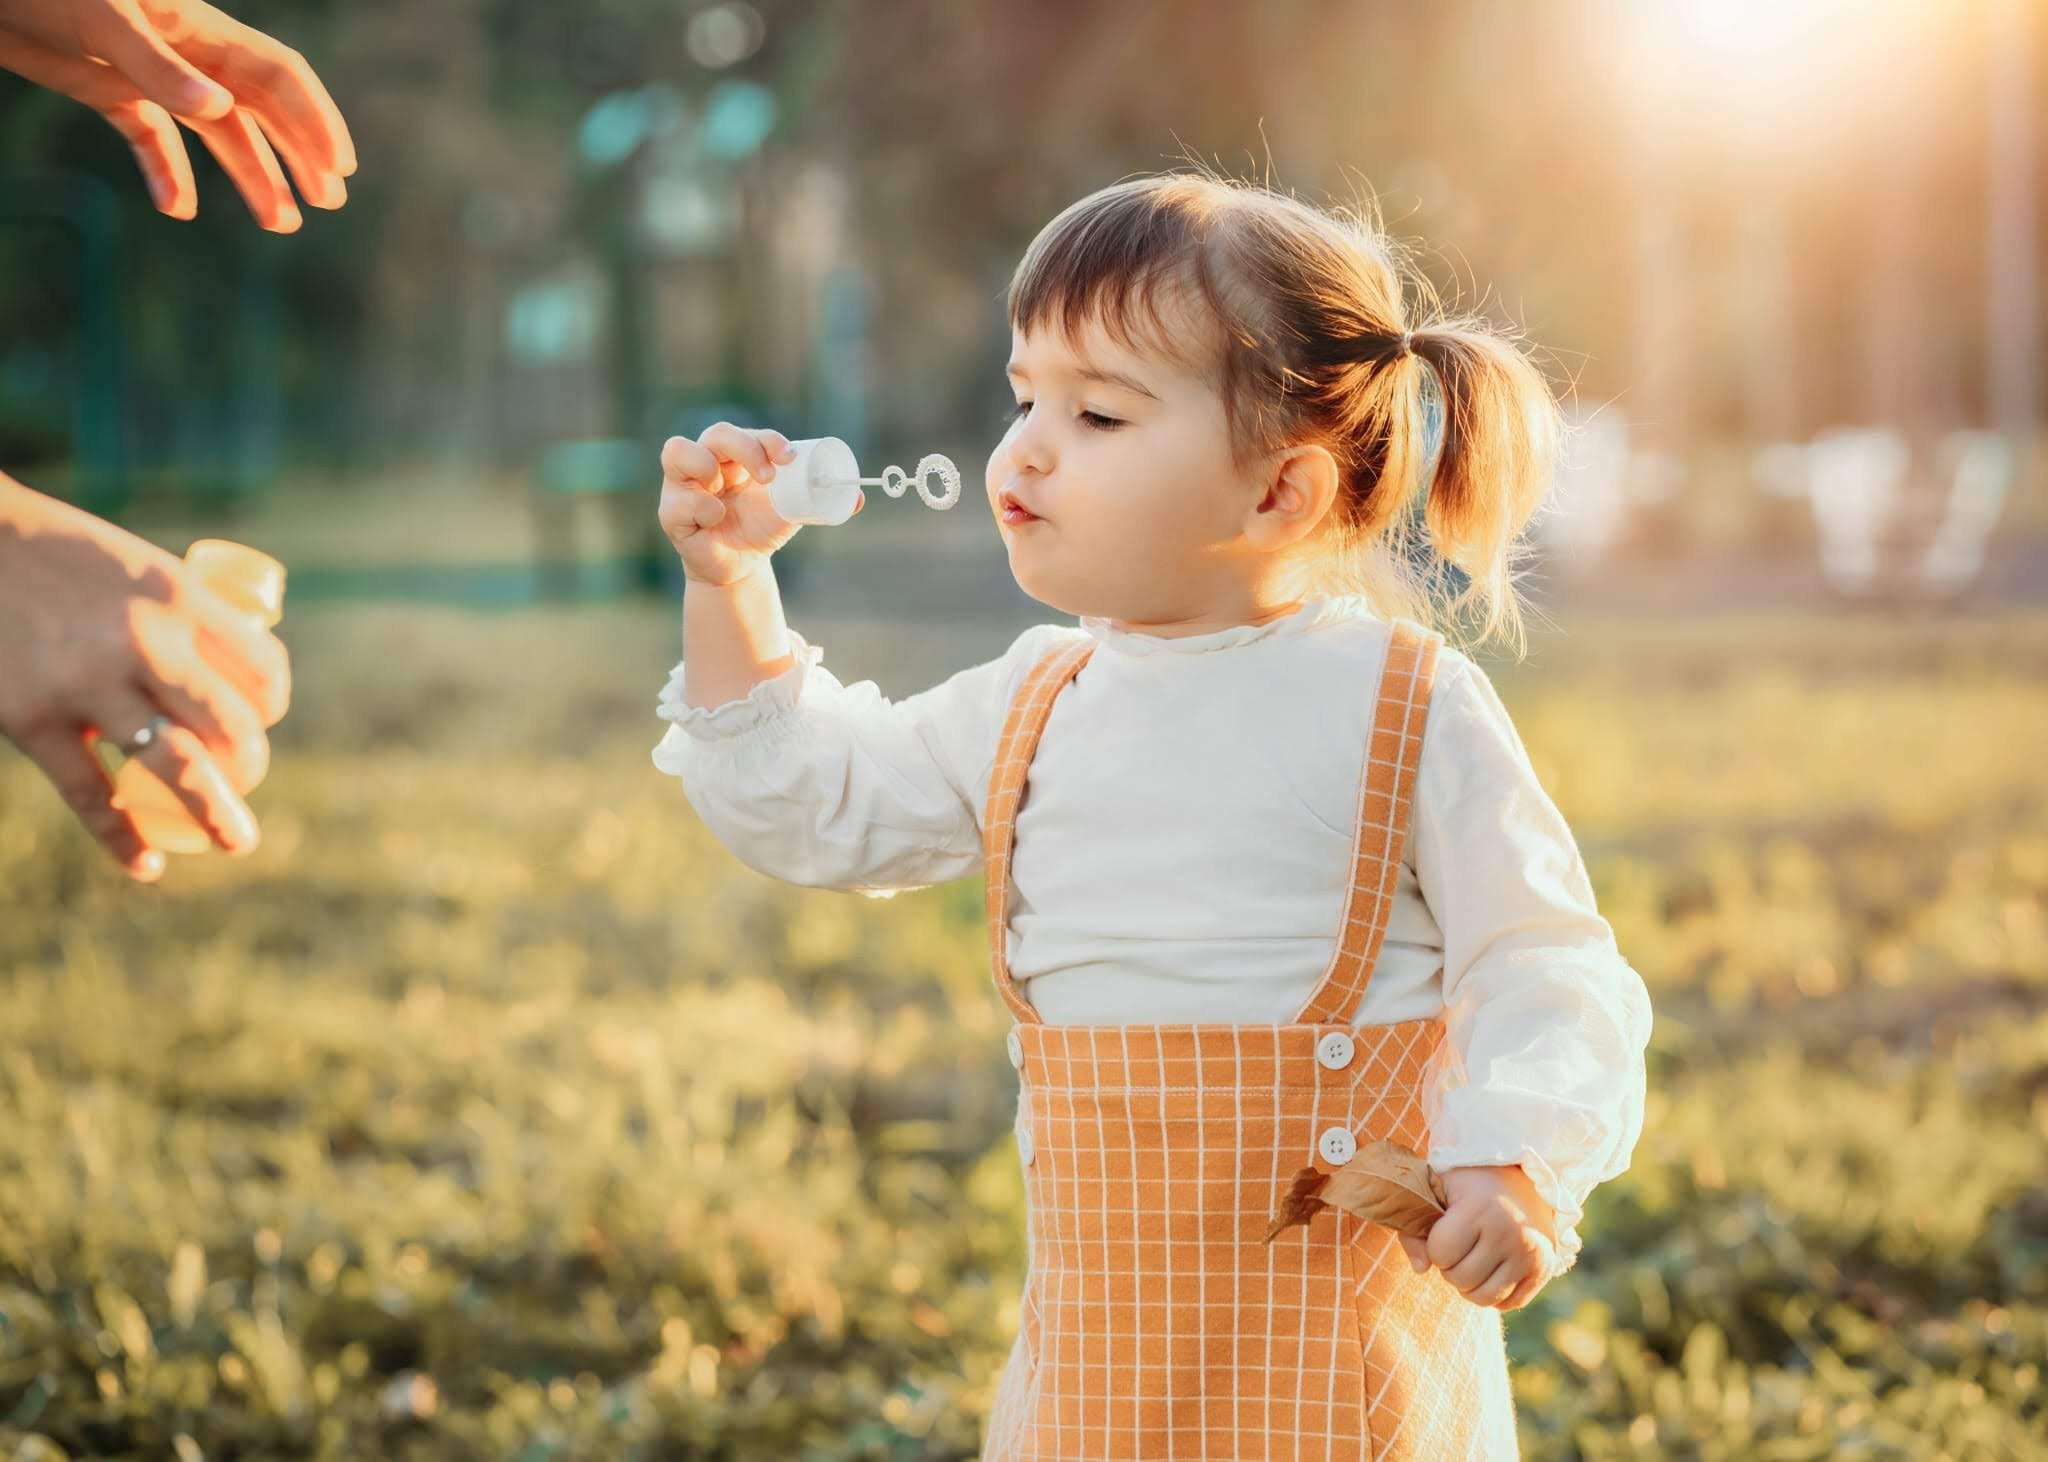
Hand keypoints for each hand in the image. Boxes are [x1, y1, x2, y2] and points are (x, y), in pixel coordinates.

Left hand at [0, 0, 354, 230]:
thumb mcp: (101, 21)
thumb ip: (160, 67)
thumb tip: (221, 109)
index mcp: (197, 28)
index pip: (277, 77)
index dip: (313, 121)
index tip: (337, 170)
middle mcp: (184, 52)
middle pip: (260, 107)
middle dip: (298, 154)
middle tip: (327, 202)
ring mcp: (148, 72)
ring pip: (216, 131)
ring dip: (251, 176)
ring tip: (279, 224)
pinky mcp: (108, 89)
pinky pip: (151, 138)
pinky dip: (168, 173)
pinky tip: (177, 207)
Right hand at [0, 474, 289, 879]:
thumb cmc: (57, 555)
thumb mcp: (135, 567)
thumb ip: (177, 614)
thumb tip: (223, 670)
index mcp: (178, 596)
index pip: (262, 670)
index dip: (270, 702)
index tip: (261, 716)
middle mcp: (143, 641)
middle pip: (231, 726)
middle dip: (250, 764)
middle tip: (245, 780)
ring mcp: (86, 684)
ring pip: (178, 767)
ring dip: (218, 814)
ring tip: (238, 840)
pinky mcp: (30, 719)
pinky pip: (91, 795)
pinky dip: (124, 838)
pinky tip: (148, 866)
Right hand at [658, 423, 862, 587]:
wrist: (741, 565)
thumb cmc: (761, 526)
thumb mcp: (793, 511)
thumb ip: (821, 501)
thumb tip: (861, 499)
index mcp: (734, 453)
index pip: (746, 432)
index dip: (768, 439)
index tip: (790, 457)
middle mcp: (705, 460)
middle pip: (716, 433)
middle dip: (745, 448)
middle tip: (769, 476)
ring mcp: (682, 484)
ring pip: (677, 451)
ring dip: (706, 467)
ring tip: (725, 492)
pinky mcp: (670, 513)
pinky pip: (677, 502)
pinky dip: (701, 509)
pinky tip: (715, 519)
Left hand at [1396, 1164, 1556, 1311]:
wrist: (1520, 1178)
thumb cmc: (1469, 1187)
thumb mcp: (1436, 1192)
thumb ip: (1416, 1229)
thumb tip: (1420, 1269)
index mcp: (1480, 1209)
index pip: (1441, 1253)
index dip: (1435, 1246)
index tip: (1445, 1231)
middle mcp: (1510, 1232)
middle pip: (1460, 1279)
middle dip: (1451, 1267)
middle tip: (1460, 1246)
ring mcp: (1530, 1253)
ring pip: (1483, 1298)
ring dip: (1470, 1285)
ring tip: (1473, 1260)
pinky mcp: (1544, 1269)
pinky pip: (1509, 1304)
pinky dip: (1495, 1294)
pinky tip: (1493, 1269)